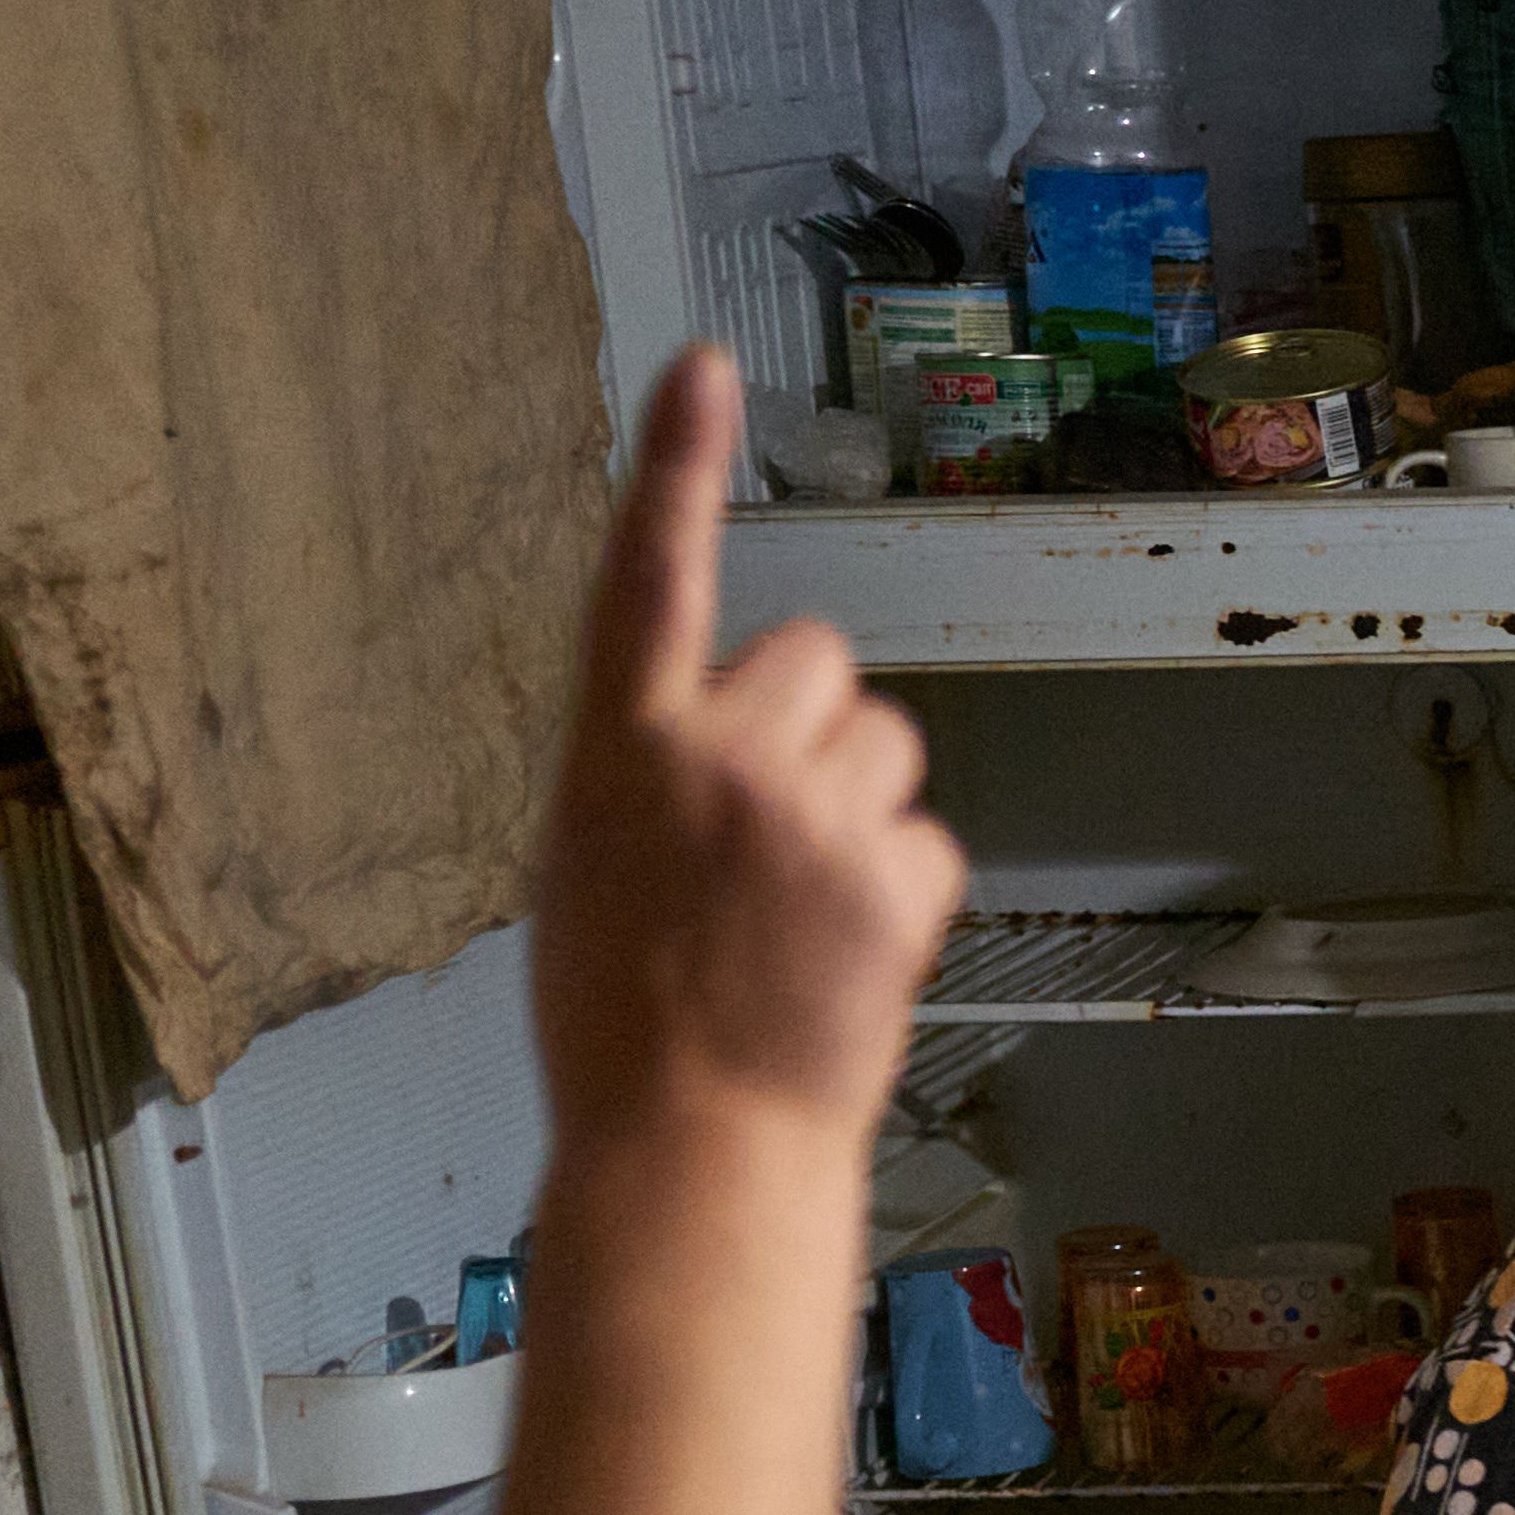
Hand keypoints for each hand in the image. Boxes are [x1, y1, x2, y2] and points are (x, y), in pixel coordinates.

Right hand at [526, 348, 954, 1146]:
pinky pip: (926, 838)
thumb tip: (716, 745)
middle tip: (767, 828)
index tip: (700, 369)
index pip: (645, 575)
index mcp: (616, 747)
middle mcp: (717, 756)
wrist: (691, 1145)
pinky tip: (844, 950)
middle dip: (809, 722)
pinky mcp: (893, 876)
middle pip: (813, 658)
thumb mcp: (588, 867)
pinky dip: (900, 886)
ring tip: (799, 902)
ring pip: (884, 742)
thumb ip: (653, 773)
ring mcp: (811, 814)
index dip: (672, 465)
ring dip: (858, 801)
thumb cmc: (622, 1025)